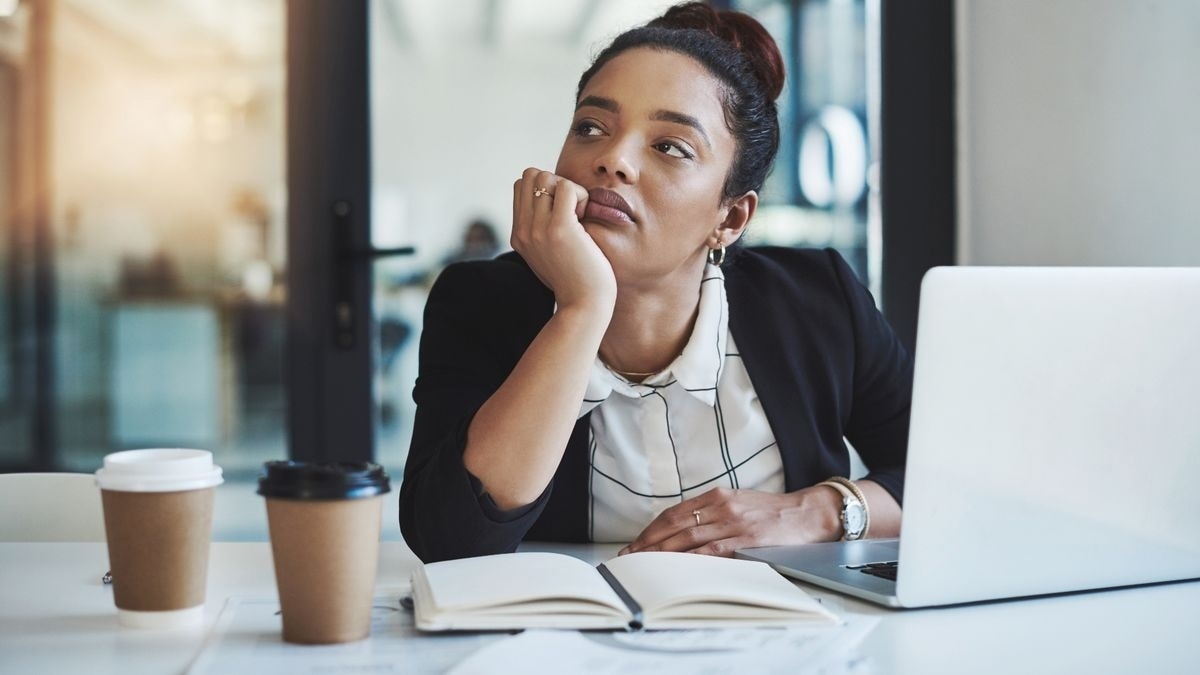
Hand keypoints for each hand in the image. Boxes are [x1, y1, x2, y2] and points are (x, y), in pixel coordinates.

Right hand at [511, 168, 616, 311]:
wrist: (584, 306)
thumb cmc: (577, 280)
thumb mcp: (550, 254)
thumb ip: (543, 230)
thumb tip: (553, 200)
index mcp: (519, 236)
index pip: (521, 186)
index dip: (545, 189)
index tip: (563, 212)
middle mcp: (523, 231)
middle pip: (530, 175)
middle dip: (554, 183)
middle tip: (571, 210)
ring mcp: (538, 230)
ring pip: (546, 176)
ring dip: (568, 188)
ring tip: (579, 215)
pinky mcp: (559, 229)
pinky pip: (566, 186)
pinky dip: (581, 195)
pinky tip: (585, 218)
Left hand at [619, 486, 842, 557]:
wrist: (809, 512)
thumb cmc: (773, 512)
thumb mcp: (739, 503)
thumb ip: (713, 514)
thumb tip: (684, 532)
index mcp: (716, 495)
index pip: (674, 513)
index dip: (651, 530)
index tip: (635, 544)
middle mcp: (721, 505)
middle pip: (674, 525)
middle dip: (648, 542)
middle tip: (630, 557)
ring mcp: (733, 521)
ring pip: (688, 537)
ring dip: (663, 552)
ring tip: (645, 565)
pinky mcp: (746, 538)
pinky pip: (712, 550)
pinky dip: (691, 559)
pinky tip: (677, 568)